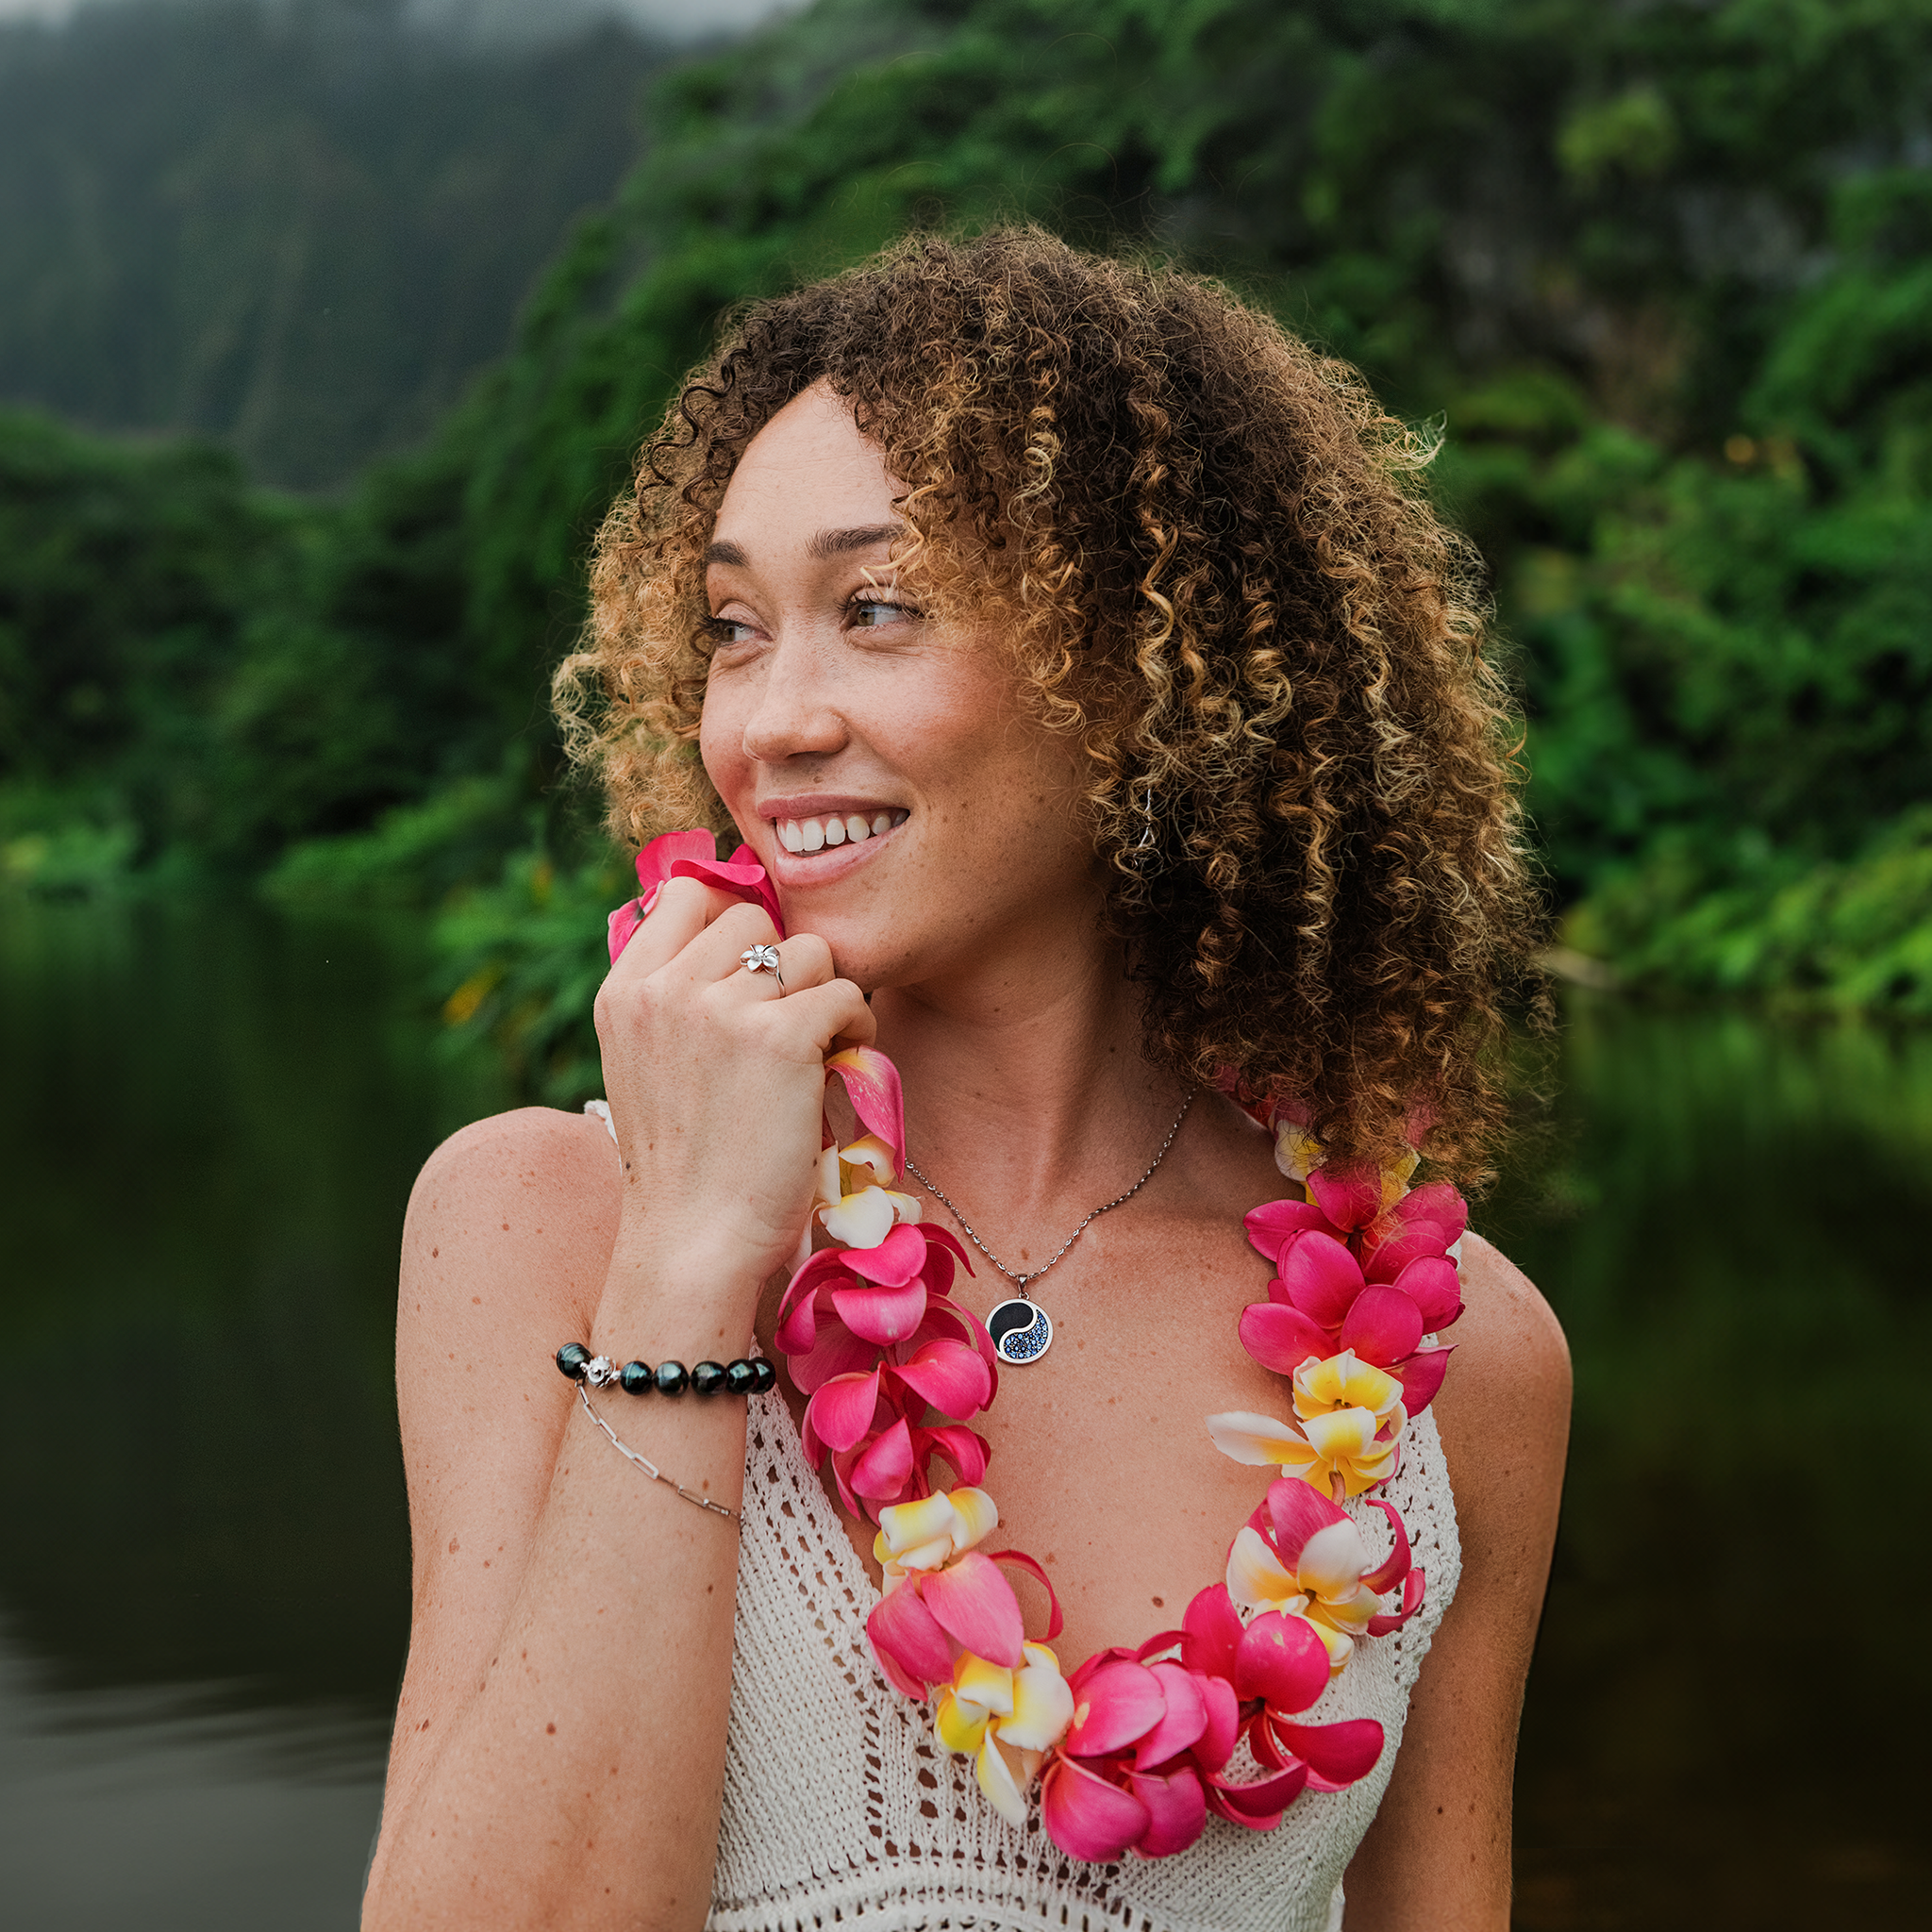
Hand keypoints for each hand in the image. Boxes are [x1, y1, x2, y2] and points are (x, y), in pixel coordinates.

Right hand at [593, 876, 872, 1304]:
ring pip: (808, 952)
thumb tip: (733, 921)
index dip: (732, 920)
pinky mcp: (783, 1037)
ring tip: (816, 1047)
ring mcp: (722, 1009)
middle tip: (788, 1022)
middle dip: (782, 964)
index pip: (688, 894)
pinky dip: (856, 1027)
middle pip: (755, 919)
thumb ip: (673, 994)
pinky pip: (846, 993)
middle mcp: (665, 988)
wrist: (694, 1239)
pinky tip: (839, 1064)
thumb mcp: (644, 1061)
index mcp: (625, 990)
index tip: (754, 970)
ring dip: (824, 995)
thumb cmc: (684, 1159)